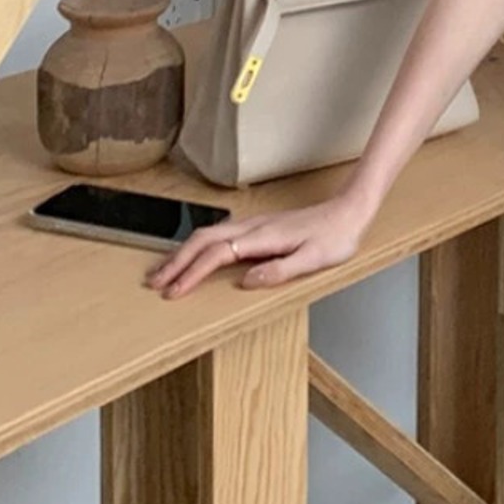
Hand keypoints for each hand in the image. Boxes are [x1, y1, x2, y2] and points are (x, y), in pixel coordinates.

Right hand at [146, 194, 372, 299]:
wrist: (349, 213)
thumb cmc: (336, 237)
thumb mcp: (314, 260)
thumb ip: (280, 270)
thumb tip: (246, 282)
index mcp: (264, 237)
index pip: (217, 254)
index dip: (192, 273)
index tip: (174, 291)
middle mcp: (253, 227)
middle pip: (202, 240)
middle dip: (175, 262)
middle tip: (154, 282)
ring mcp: (254, 225)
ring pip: (207, 235)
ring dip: (183, 253)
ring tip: (164, 272)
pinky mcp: (258, 228)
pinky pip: (218, 235)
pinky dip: (198, 247)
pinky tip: (194, 256)